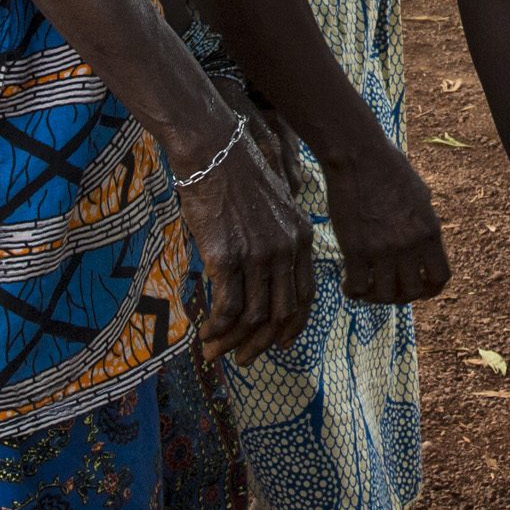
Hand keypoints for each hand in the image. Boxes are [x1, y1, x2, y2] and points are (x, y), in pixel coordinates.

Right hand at [174, 123, 315, 364]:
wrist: (214, 150)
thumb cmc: (237, 172)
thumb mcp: (274, 202)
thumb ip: (279, 233)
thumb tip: (269, 262)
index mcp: (301, 238)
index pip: (305, 294)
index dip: (293, 325)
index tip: (280, 344)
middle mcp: (286, 250)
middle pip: (281, 314)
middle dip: (261, 344)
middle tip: (242, 360)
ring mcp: (258, 255)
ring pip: (252, 317)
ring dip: (232, 342)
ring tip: (213, 352)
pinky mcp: (227, 257)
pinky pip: (227, 307)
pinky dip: (217, 328)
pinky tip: (204, 333)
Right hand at [317, 136, 453, 306]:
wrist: (359, 155)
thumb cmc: (388, 168)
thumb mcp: (420, 194)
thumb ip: (424, 221)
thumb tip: (424, 239)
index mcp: (429, 231)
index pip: (440, 278)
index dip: (429, 290)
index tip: (417, 289)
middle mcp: (410, 245)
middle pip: (412, 292)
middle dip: (400, 296)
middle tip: (387, 288)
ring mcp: (382, 249)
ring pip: (385, 295)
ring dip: (376, 297)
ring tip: (367, 288)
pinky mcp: (355, 249)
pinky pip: (358, 287)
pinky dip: (354, 291)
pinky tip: (348, 283)